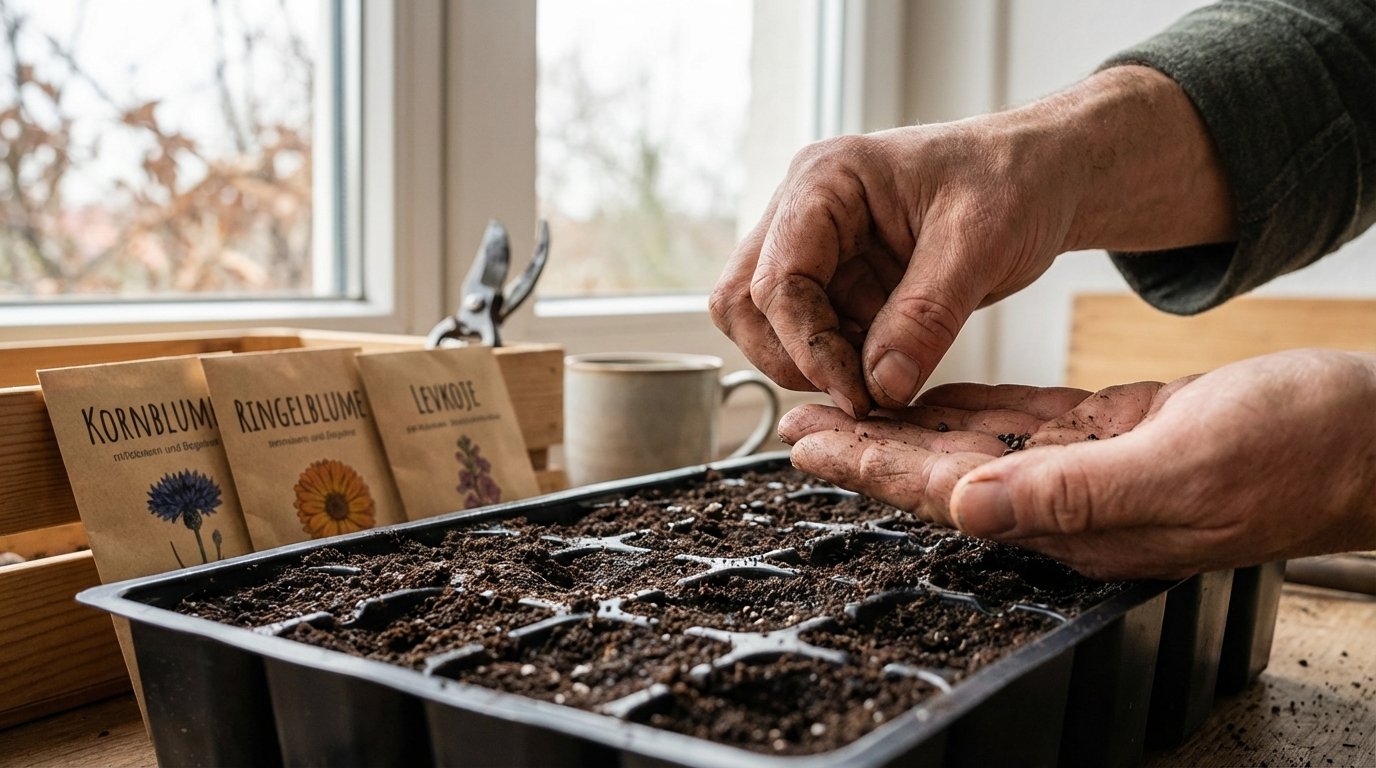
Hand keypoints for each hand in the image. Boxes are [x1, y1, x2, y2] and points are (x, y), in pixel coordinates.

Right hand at [710, 66, 1234, 414]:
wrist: (1040, 174)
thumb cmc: (1013, 180)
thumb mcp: (980, 243)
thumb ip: (927, 316)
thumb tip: (881, 388)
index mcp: (823, 181)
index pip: (776, 281)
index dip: (809, 348)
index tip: (859, 395)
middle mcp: (800, 211)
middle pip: (745, 304)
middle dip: (793, 359)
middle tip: (859, 393)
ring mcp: (811, 246)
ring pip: (763, 325)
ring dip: (811, 365)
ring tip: (880, 377)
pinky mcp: (832, 279)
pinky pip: (806, 335)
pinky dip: (836, 364)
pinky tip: (887, 367)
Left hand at [780, 350, 1375, 579]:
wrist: (1368, 433)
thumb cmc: (1297, 455)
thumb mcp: (1181, 470)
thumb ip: (1073, 494)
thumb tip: (969, 505)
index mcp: (1077, 520)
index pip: (947, 493)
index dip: (873, 467)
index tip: (810, 442)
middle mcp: (1070, 501)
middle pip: (941, 471)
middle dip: (867, 446)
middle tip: (799, 418)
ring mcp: (1088, 466)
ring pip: (971, 443)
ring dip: (904, 423)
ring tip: (843, 404)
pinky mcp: (1110, 432)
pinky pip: (1019, 418)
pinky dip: (968, 402)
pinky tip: (930, 390)